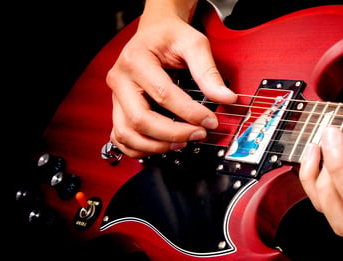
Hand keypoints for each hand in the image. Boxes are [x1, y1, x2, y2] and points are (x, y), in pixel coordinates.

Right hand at [106, 0, 236, 157]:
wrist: (155, 31)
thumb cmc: (170, 35)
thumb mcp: (193, 43)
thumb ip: (208, 71)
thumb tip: (226, 97)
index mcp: (136, 61)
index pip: (163, 95)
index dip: (189, 113)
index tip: (211, 121)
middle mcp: (120, 80)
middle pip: (140, 120)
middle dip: (172, 134)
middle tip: (198, 134)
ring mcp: (116, 96)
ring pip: (127, 134)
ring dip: (156, 146)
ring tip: (182, 143)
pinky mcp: (118, 108)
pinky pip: (120, 137)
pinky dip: (139, 148)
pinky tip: (161, 146)